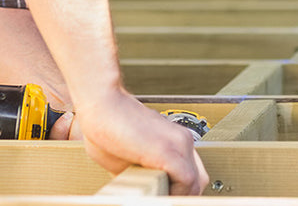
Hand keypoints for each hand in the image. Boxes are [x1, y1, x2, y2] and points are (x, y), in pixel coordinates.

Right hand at [72, 89, 208, 194]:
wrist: (100, 101)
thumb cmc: (105, 125)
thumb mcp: (126, 157)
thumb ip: (141, 172)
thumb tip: (142, 190)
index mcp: (174, 141)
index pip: (189, 174)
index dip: (178, 190)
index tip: (163, 194)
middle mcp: (182, 140)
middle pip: (197, 180)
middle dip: (180, 194)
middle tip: (162, 198)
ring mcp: (179, 143)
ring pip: (195, 183)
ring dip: (177, 195)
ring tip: (157, 197)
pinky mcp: (169, 150)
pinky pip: (186, 181)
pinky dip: (174, 193)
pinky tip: (156, 194)